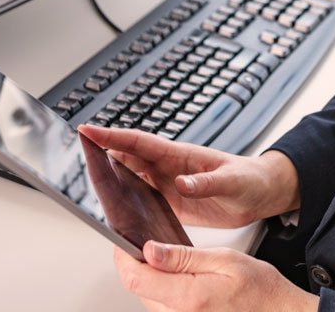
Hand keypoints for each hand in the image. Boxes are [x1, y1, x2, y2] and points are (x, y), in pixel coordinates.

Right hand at [78, 125, 298, 228]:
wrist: (261, 193)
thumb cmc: (249, 180)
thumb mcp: (232, 182)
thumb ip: (207, 183)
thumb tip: (181, 184)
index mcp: (180, 155)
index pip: (140, 142)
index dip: (113, 135)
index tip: (89, 129)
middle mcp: (168, 167)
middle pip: (127, 155)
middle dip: (100, 149)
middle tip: (73, 148)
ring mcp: (167, 183)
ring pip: (130, 176)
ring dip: (109, 174)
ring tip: (83, 175)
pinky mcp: (171, 201)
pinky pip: (142, 198)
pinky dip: (125, 199)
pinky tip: (111, 205)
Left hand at [114, 241, 317, 311]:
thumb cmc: (259, 289)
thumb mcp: (224, 259)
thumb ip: (183, 257)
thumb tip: (150, 250)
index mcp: (188, 298)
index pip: (136, 279)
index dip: (123, 257)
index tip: (123, 242)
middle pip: (138, 290)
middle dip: (136, 266)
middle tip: (146, 245)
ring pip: (148, 301)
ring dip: (149, 280)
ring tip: (165, 261)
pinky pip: (163, 310)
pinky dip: (162, 293)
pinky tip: (176, 281)